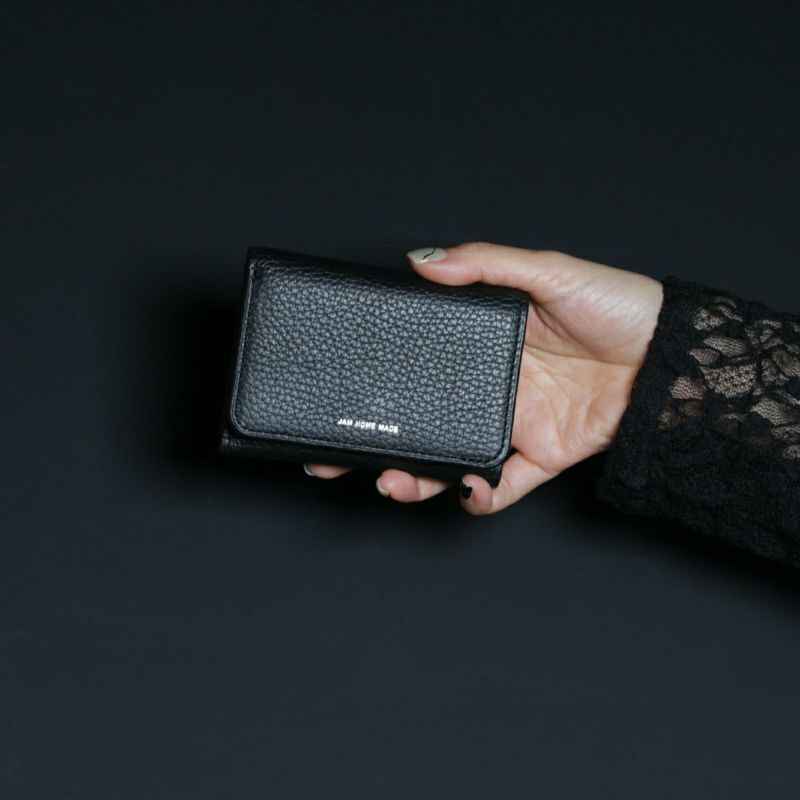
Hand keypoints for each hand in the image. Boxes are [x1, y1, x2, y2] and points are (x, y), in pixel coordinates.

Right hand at [306, 242, 663, 513]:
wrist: (674, 356)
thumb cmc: (617, 306)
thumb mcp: (549, 270)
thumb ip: (487, 263)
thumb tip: (423, 259)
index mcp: (485, 345)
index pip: (418, 365)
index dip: (379, 381)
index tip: (341, 392)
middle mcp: (490, 387)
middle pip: (421, 420)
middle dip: (376, 444)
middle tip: (335, 460)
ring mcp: (514, 423)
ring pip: (450, 458)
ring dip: (417, 477)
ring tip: (393, 482)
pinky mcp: (542, 455)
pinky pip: (504, 486)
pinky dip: (483, 497)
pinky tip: (467, 492)